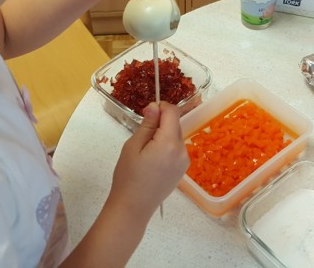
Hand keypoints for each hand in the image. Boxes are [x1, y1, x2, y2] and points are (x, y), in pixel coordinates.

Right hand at [108, 101, 189, 219]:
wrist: (133, 207)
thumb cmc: (128, 177)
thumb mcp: (133, 146)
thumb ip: (147, 124)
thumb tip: (155, 106)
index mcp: (170, 143)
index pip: (173, 112)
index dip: (161, 107)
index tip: (146, 113)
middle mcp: (182, 151)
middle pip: (175, 124)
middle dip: (161, 122)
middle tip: (142, 134)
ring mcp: (184, 161)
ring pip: (176, 136)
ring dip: (164, 134)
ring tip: (145, 149)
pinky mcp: (182, 169)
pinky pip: (176, 148)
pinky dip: (167, 146)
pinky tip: (152, 158)